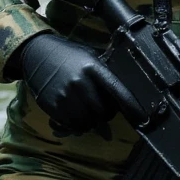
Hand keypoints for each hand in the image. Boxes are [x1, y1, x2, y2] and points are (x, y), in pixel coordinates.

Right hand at [13, 33, 139, 134]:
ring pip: (88, 122)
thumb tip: (120, 99)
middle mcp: (80, 82)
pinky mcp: (53, 106)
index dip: (131, 106)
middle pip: (103, 111)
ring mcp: (65, 96)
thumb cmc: (68, 55)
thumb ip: (104, 75)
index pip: (117, 90)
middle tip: (103, 109)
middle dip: (106, 114)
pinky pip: (72, 125)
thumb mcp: (89, 57)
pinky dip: (78, 125)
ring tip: (88, 112)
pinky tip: (76, 114)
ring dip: (92, 121)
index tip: (142, 118)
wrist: (36, 53)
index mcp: (92, 67)